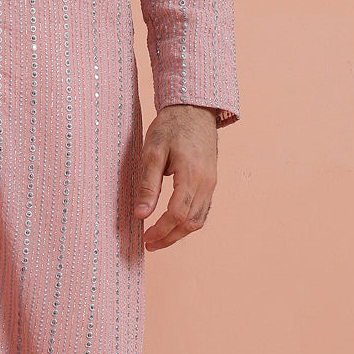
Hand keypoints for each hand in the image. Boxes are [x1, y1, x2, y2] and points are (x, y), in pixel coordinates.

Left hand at [135, 104, 217, 250]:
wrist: (194, 109)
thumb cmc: (171, 126)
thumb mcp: (152, 151)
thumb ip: (148, 184)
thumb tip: (142, 214)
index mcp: (191, 175)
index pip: (178, 214)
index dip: (161, 230)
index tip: (145, 237)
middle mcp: (206, 183)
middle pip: (190, 223)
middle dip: (169, 238)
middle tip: (149, 244)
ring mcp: (211, 183)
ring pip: (199, 220)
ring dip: (179, 233)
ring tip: (159, 239)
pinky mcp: (211, 182)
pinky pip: (203, 210)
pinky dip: (189, 223)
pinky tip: (174, 225)